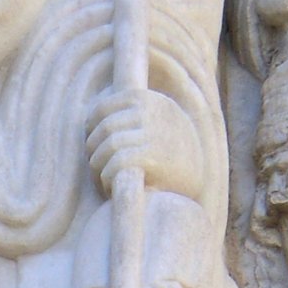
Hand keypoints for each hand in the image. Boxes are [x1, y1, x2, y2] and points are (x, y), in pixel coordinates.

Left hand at [85, 88, 202, 197]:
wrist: (200, 178)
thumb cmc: (171, 154)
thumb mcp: (156, 122)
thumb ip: (130, 116)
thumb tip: (87, 121)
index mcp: (149, 100)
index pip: (103, 108)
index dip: (90, 128)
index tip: (91, 143)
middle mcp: (151, 112)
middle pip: (103, 129)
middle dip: (93, 150)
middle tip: (96, 167)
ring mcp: (151, 133)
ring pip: (106, 146)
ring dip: (97, 167)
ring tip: (103, 179)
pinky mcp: (150, 157)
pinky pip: (114, 164)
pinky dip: (105, 179)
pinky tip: (110, 188)